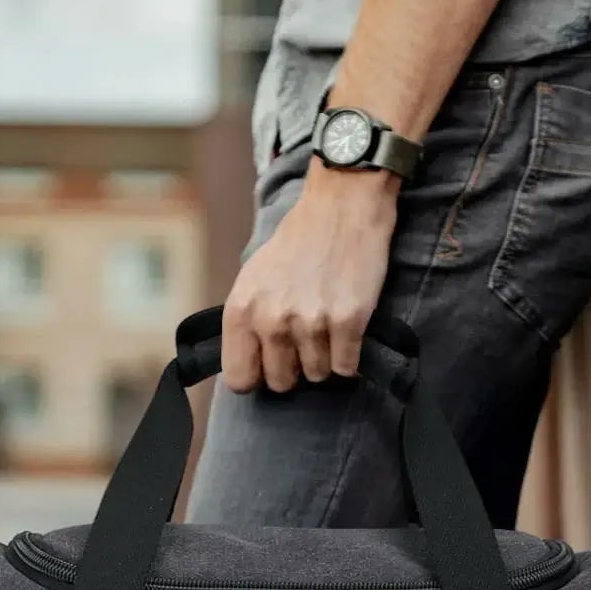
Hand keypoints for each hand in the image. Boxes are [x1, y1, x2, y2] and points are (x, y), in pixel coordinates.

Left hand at [222, 166, 397, 391]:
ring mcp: (310, 323)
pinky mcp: (347, 323)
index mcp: (241, 310)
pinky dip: (350, 355)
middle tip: (306, 338)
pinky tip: (347, 328)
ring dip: (325, 357)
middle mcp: (271, 321)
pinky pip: (346, 367)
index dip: (258, 375)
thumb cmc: (298, 242)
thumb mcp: (254, 277)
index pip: (240, 379)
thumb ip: (248, 321)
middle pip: (281, 382)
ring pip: (317, 375)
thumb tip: (250, 364)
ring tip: (328, 323)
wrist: (342, 207)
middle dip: (295, 367)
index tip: (271, 363)